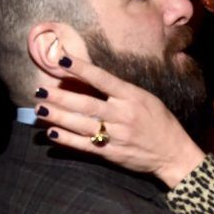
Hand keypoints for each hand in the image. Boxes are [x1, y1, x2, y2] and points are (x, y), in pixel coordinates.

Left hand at [36, 52, 205, 187]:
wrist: (173, 153)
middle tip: (39, 90)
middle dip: (60, 96)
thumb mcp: (146, 99)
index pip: (102, 79)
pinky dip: (66, 139)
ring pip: (81, 124)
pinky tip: (51, 132)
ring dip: (58, 116)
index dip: (80, 68)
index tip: (61, 59)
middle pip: (86, 103)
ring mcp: (117, 135)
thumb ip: (120, 91)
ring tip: (39, 109)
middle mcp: (123, 114)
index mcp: (132, 96)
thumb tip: (92, 80)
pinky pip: (85, 145)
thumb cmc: (160, 122)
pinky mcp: (112, 153)